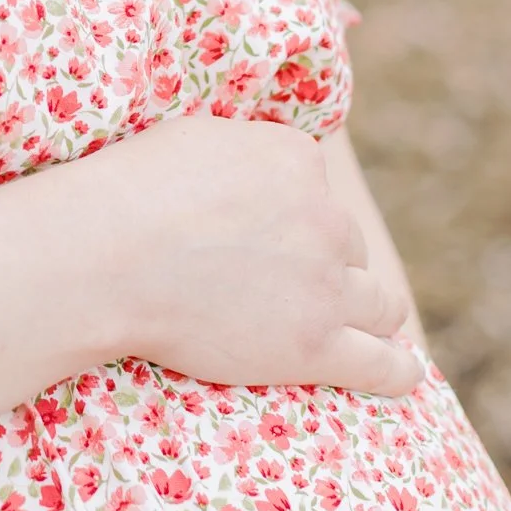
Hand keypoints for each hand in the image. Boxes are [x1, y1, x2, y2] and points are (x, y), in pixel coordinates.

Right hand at [96, 113, 426, 398]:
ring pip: (377, 302)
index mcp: (298, 159)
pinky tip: (403, 371)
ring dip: (369, 312)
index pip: (315, 188)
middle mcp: (325, 217)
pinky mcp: (316, 345)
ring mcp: (326, 285)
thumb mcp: (197, 138)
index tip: (262, 234)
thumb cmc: (130, 194)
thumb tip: (261, 158)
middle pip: (344, 244)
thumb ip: (246, 149)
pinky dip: (396, 368)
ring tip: (368, 330)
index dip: (292, 214)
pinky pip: (381, 363)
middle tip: (280, 285)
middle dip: (323, 262)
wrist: (107, 258)